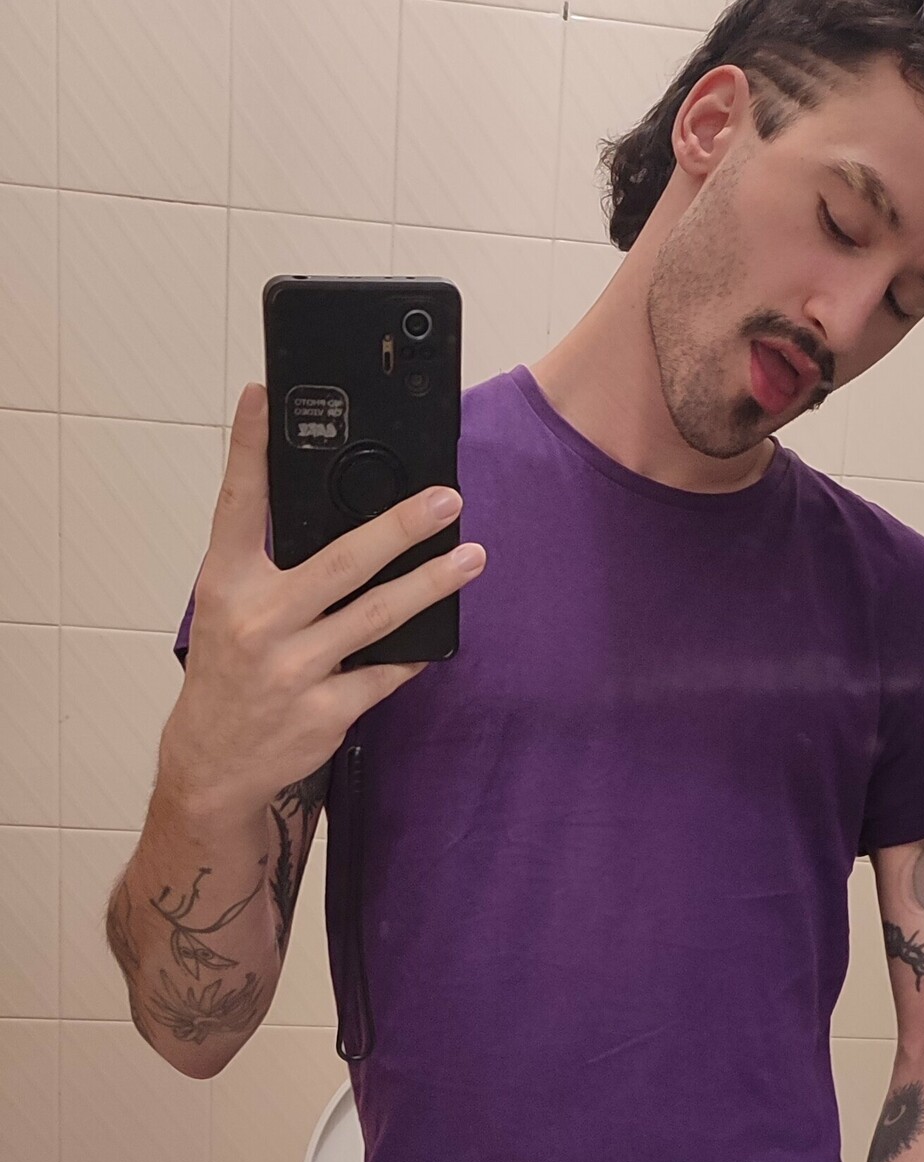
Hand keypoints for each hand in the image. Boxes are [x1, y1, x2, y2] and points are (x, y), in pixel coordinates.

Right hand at [165, 382, 485, 818]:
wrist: (213, 765)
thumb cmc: (229, 671)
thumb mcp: (230, 607)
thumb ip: (269, 561)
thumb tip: (335, 509)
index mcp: (226, 584)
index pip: (237, 503)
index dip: (250, 447)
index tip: (265, 395)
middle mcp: (258, 622)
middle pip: (341, 562)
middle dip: (400, 527)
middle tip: (446, 499)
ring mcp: (293, 670)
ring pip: (377, 617)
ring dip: (431, 584)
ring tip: (471, 558)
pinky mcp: (324, 711)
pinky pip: (385, 673)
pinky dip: (414, 651)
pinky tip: (440, 633)